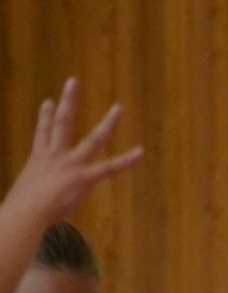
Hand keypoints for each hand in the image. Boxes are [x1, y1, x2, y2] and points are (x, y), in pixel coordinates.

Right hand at [5, 78, 143, 225]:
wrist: (27, 211)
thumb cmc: (23, 208)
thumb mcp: (26, 191)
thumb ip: (34, 189)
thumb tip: (30, 199)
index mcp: (39, 157)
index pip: (43, 132)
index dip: (45, 115)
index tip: (49, 102)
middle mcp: (55, 155)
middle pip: (62, 122)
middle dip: (68, 101)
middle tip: (73, 81)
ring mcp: (72, 164)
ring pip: (93, 139)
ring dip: (108, 123)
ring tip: (118, 107)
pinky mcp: (84, 178)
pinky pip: (109, 168)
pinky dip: (126, 161)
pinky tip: (140, 152)